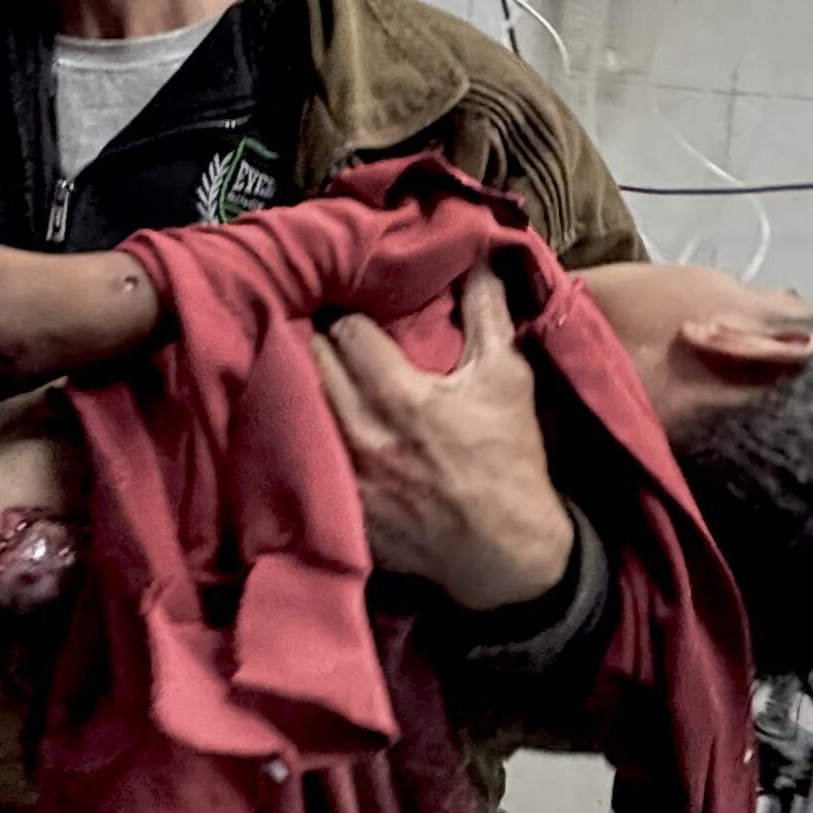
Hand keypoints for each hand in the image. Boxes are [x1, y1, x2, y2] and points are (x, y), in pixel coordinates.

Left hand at [313, 267, 573, 612]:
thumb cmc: (510, 459)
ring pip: (302, 409)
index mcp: (400, 397)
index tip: (356, 314)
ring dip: (310, 386)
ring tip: (322, 376)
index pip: (346, 333)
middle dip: (323, 344)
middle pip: (314, 365)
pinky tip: (316, 426)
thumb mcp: (506, 378)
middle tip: (333, 338)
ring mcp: (346, 476)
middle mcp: (362, 435)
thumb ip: (487, 313)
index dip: (352, 318)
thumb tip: (479, 259)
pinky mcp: (340, 508)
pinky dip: (308, 435)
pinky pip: (304, 457)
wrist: (507, 553)